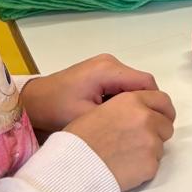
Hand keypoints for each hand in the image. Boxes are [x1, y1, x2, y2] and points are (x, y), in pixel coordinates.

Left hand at [21, 54, 156, 131]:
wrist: (33, 101)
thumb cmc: (57, 110)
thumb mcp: (87, 119)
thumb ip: (116, 119)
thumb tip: (142, 126)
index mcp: (108, 70)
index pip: (146, 83)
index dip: (156, 103)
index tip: (159, 125)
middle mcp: (109, 63)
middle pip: (141, 83)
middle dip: (147, 104)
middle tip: (148, 128)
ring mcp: (104, 66)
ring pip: (133, 85)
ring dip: (136, 103)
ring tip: (133, 125)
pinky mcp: (100, 72)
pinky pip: (122, 85)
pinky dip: (125, 100)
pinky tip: (119, 117)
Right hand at [67, 89, 176, 191]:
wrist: (73, 168)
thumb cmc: (79, 140)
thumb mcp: (100, 109)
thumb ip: (127, 107)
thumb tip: (141, 112)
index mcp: (132, 101)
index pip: (162, 101)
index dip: (162, 110)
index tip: (161, 116)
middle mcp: (145, 118)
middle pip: (166, 125)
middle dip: (157, 131)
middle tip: (138, 141)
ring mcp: (151, 143)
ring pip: (160, 146)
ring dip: (148, 149)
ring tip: (125, 155)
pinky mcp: (150, 165)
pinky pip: (153, 164)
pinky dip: (143, 166)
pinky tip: (125, 167)